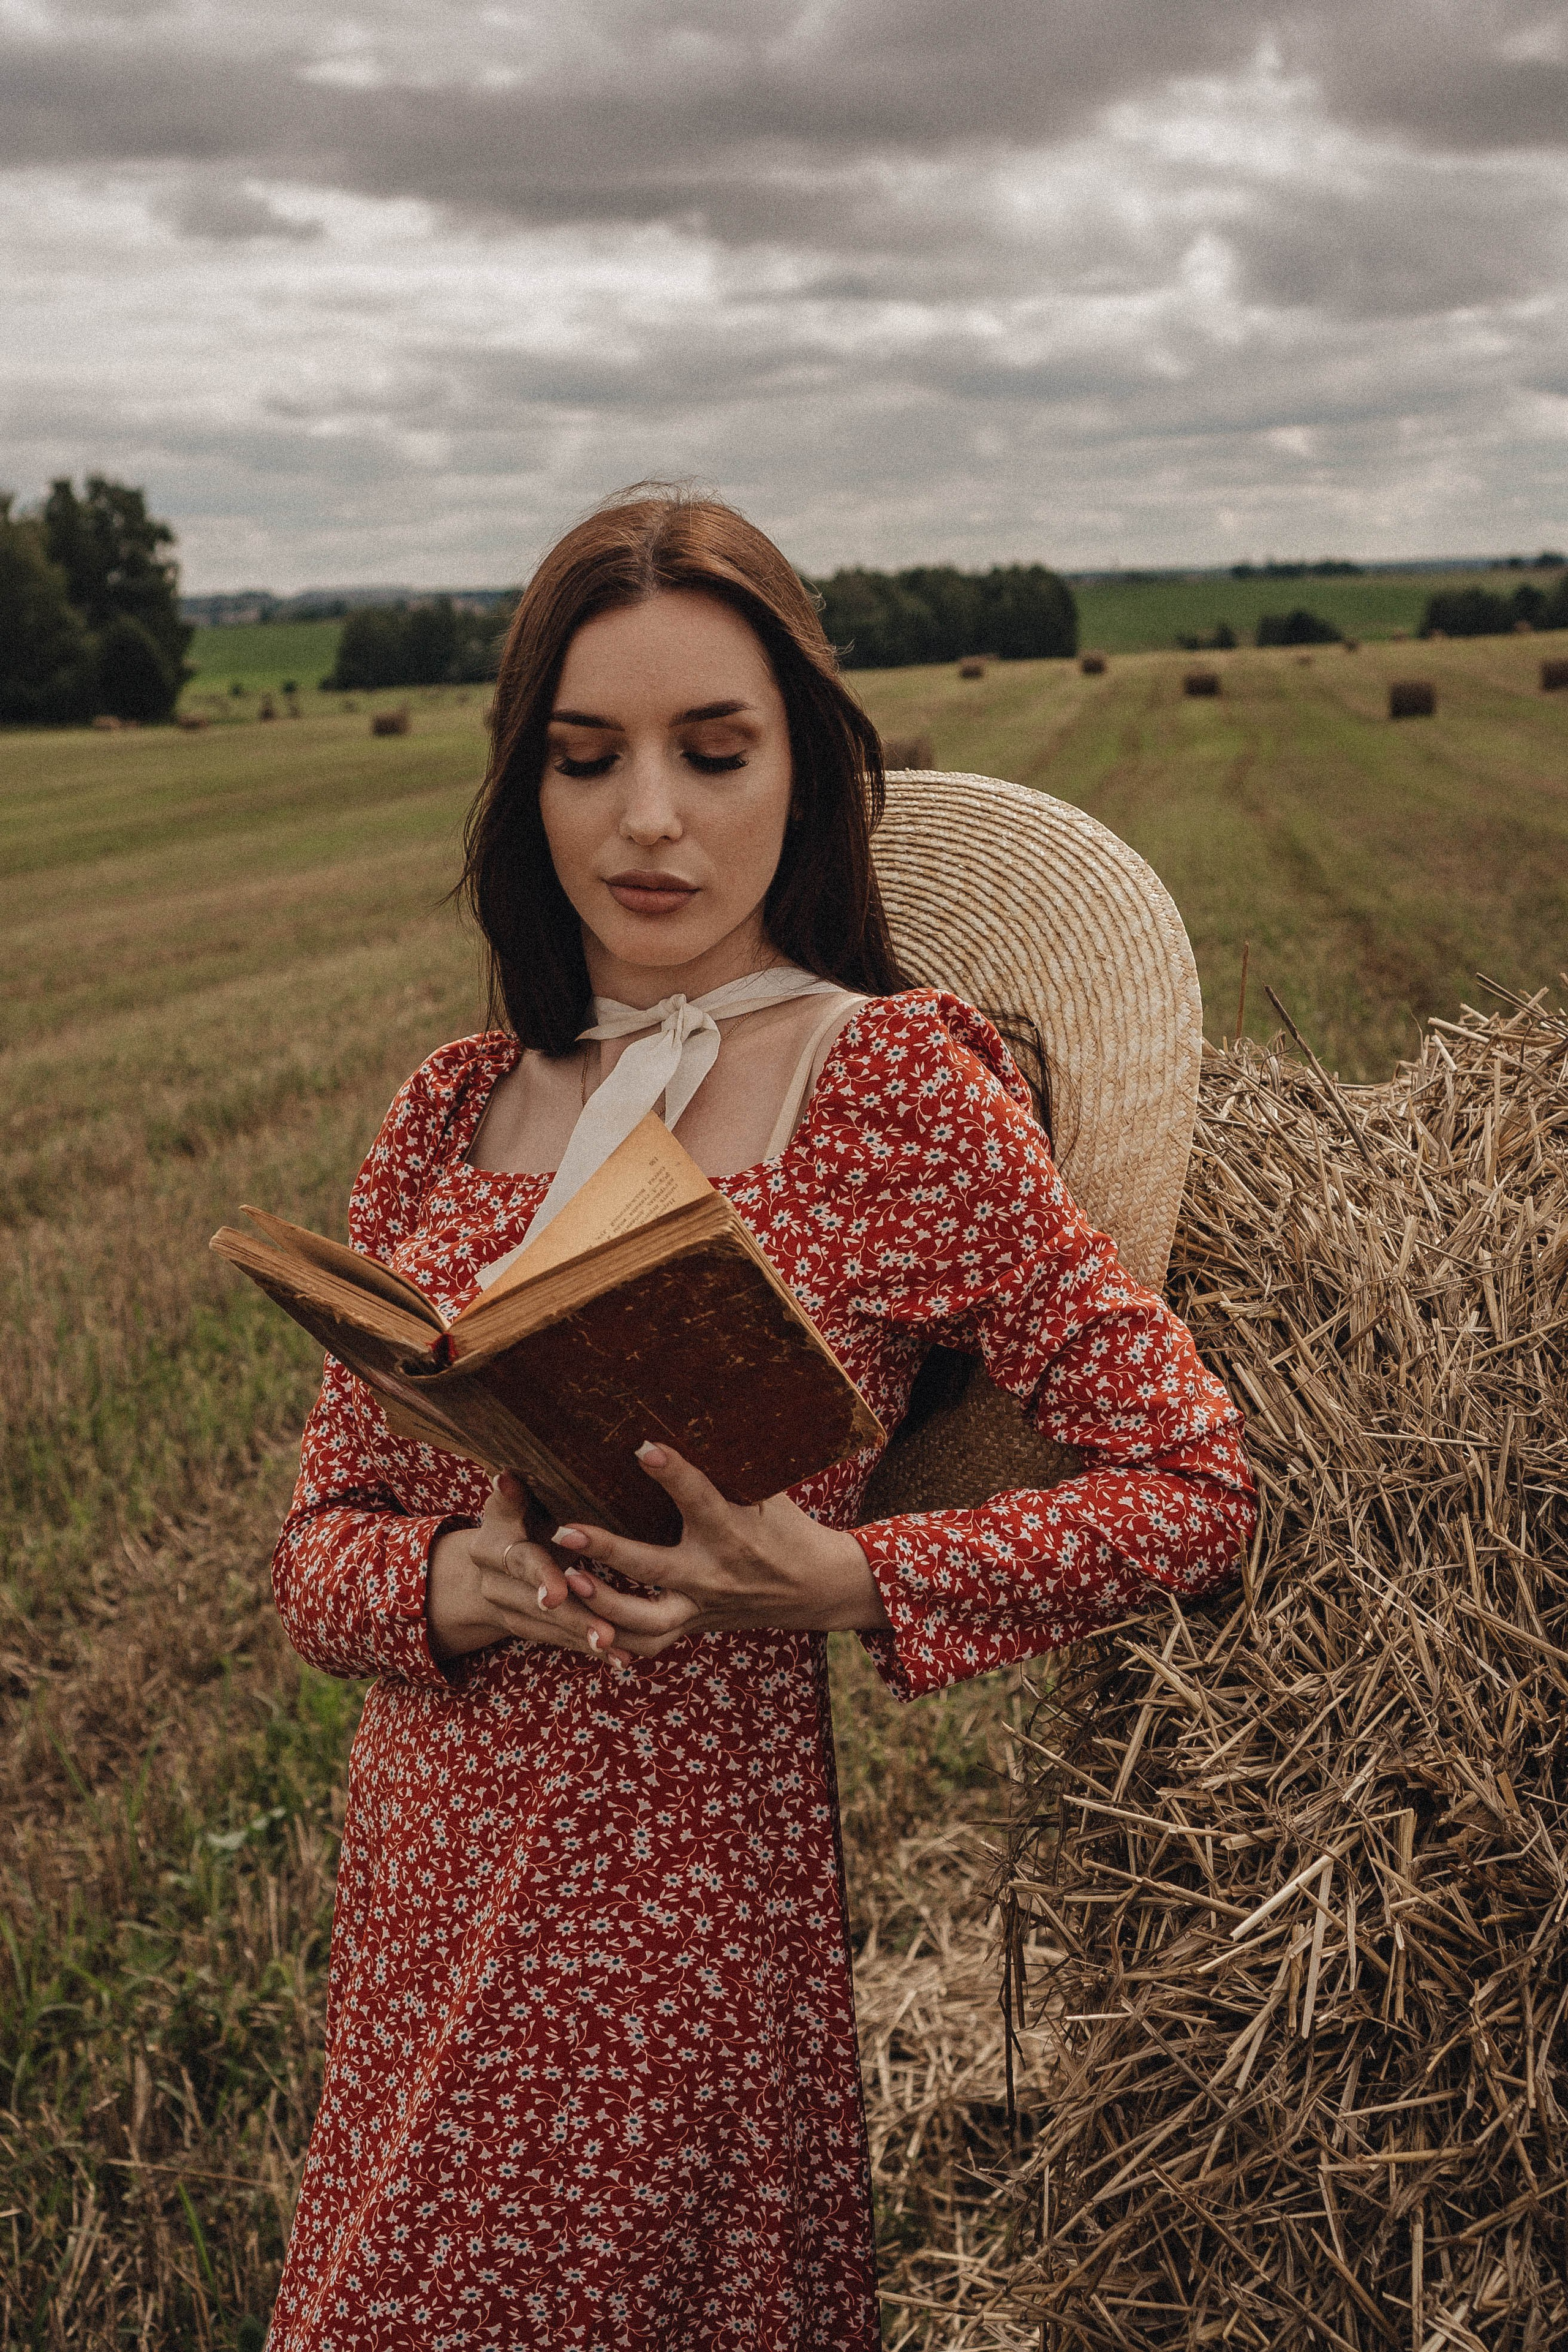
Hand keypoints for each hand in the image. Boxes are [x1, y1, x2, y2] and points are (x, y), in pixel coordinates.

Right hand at [426, 1471, 632, 1666]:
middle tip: (604, 1631)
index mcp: (491, 1543)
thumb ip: (517, 1491)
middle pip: (534, 1601)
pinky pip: (557, 1641)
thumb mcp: (520, 1497)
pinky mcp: (526, 1626)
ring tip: (616, 1646)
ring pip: (546, 1626)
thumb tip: (506, 1475)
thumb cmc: (526, 1508)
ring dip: (581, 1637)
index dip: (541, 1576)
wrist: (498, 1552)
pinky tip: (620, 1659)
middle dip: (571, 1617)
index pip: (519, 1560)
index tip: (560, 1592)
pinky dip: (587, 1650)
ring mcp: (505, 1608)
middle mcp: (491, 1581)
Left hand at [548, 1441, 890, 1660]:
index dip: (672, 1472)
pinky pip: (650, 1645)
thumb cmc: (785, 1526)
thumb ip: (726, 1465)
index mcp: (733, 1532)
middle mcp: (713, 1574)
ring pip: (645, 1621)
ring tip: (566, 1581)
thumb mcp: (767, 1490)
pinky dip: (617, 1642)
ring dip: (602, 1604)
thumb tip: (689, 1409)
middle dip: (607, 1550)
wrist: (816, 1587)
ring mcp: (701, 1606)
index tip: (643, 1447)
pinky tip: (583, 1627)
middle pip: (653, 1568)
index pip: (699, 1498)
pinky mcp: (694, 1625)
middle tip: (565, 1530)